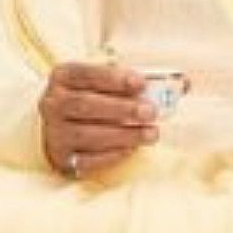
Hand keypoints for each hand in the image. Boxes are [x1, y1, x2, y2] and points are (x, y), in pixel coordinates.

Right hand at [38, 58, 158, 180]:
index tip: (140, 83)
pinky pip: (86, 159)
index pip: (85, 74)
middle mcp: (52, 103)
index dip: (113, 78)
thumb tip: (180, 84)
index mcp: (62, 77)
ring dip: (122, 134)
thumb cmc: (92, 98)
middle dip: (121, 108)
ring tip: (151, 133)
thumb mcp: (106, 82)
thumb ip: (136, 81)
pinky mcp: (61, 157)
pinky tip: (131, 148)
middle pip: (84, 105)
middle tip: (151, 111)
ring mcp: (54, 132)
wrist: (59, 125)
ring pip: (86, 134)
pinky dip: (111, 154)